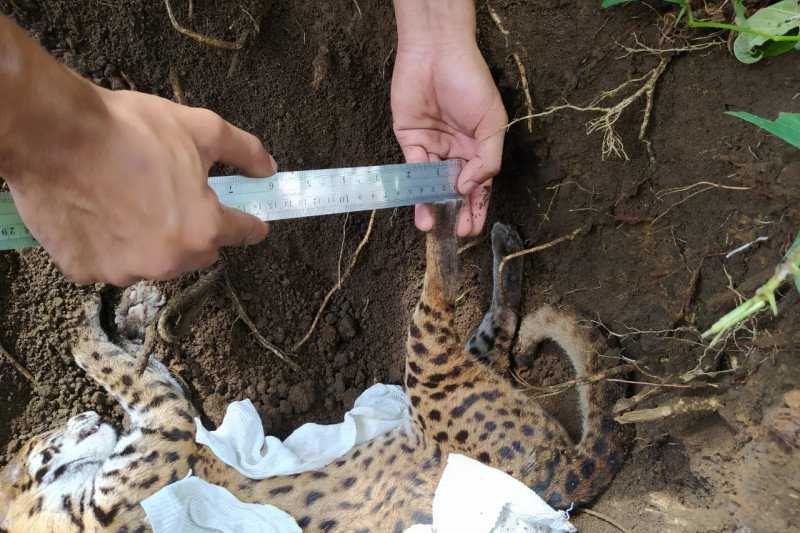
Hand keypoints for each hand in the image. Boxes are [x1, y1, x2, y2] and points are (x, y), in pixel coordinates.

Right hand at [6, 89, 275, 285]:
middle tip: (176, 196)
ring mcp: (123, 270)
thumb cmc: (130, 130)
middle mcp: (168, 261)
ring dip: (152, 240)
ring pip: (153, 260)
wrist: (53, 134)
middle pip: (198, 252)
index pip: (241, 232)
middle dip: (195, 228)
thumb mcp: (202, 129)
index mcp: (202, 230)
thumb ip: (244, 151)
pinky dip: (109, 245)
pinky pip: (109, 262)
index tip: (252, 222)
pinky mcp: (85, 271)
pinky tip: (100, 213)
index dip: (248, 222)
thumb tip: (269, 168)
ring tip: (132, 201)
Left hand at [391, 42, 506, 236]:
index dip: (477, 208)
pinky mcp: (410, 141)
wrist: (437, 53)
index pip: (480, 186)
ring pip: (432, 184)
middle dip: (456, 213)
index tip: (473, 229)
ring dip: (433, 206)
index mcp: (479, 147)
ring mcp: (433, 148)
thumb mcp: (491, 122)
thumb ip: (486, 159)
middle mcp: (456, 151)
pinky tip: (421, 206)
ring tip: (432, 228)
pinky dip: (416, 189)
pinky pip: (413, 170)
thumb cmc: (470, 82)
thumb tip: (469, 189)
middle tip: (455, 235)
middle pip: (456, 190)